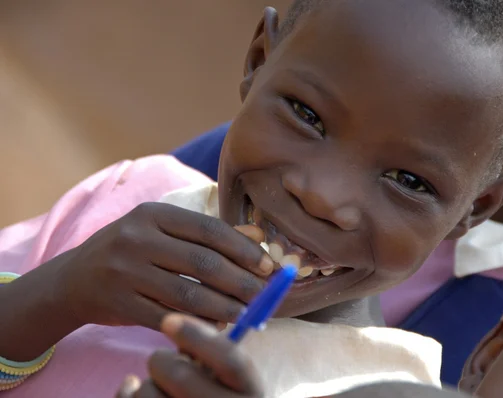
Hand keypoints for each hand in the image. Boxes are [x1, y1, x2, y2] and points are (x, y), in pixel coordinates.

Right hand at [56, 202, 272, 330]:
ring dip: (225, 307)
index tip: (268, 266)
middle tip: (265, 295)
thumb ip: (209, 233)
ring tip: (248, 313)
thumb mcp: (162, 231)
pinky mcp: (118, 303)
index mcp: (153, 214)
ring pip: (188, 293)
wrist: (74, 278)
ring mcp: (124, 272)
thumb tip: (258, 236)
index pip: (209, 229)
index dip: (244, 249)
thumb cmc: (131, 250)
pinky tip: (218, 326)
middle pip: (203, 262)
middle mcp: (136, 238)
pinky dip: (198, 323)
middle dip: (241, 281)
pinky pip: (168, 317)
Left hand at [115, 314, 263, 397]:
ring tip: (158, 383)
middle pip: (183, 377)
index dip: (198, 336)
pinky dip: (126, 393)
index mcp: (251, 389)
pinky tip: (132, 387)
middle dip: (162, 359)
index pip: (228, 359)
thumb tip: (179, 315)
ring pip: (149, 394)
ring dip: (146, 382)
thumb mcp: (226, 368)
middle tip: (161, 357)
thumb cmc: (217, 387)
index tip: (169, 318)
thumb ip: (211, 346)